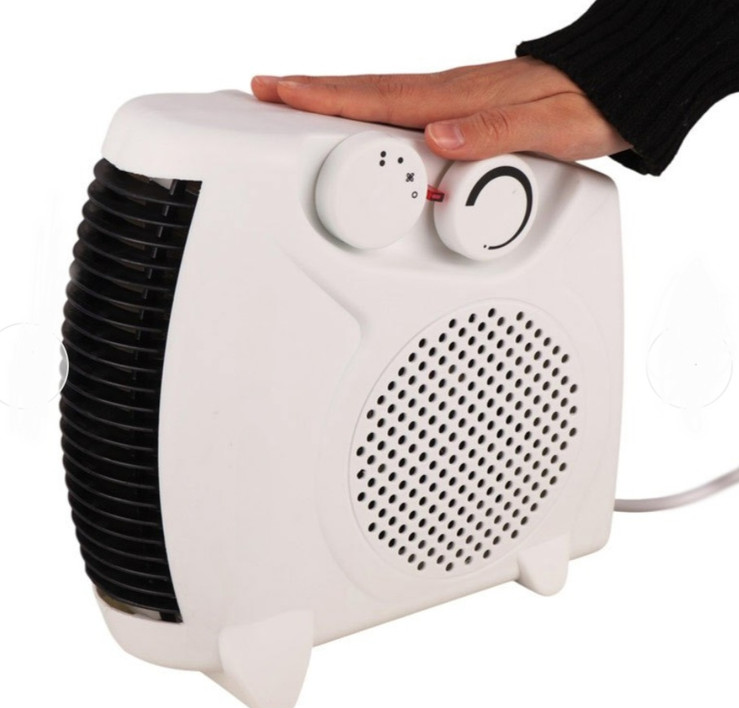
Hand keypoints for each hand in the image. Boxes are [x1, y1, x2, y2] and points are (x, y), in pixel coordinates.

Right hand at [251, 57, 629, 161]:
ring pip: (380, 102)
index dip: (324, 95)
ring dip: (335, 102)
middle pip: (365, 94)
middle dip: (311, 93)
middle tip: (263, 91)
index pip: (377, 96)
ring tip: (295, 107)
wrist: (615, 91)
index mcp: (459, 99)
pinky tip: (363, 126)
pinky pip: (404, 113)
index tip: (277, 90)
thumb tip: (438, 135)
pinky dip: (371, 116)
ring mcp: (453, 102)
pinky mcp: (462, 112)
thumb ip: (495, 134)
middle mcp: (449, 96)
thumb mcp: (550, 126)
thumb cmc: (587, 108)